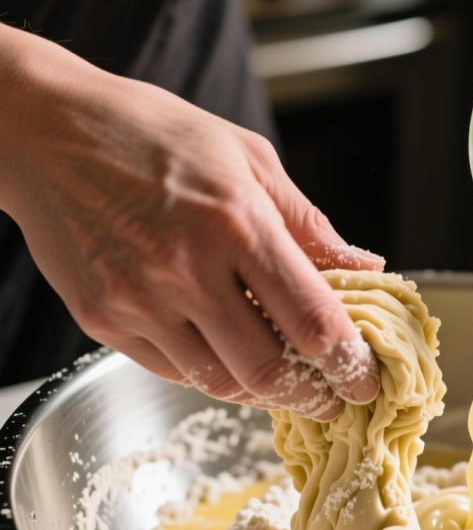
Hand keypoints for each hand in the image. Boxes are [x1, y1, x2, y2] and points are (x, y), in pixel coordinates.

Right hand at [0, 26, 381, 420]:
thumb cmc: (154, 134)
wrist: (48, 130)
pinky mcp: (102, 319)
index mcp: (236, 222)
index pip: (311, 320)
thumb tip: (362, 268)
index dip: (349, 363)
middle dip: (313, 395)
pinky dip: (214, 374)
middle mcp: (186, 270)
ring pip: (219, 382)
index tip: (367, 382)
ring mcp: (138, 300)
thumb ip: (309, 225)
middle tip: (333, 399)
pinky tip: (232, 356)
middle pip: (268, 370)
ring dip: (263, 391)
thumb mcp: (249, 158)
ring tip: (287, 380)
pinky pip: (174, 371)